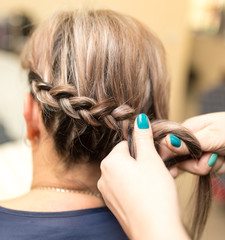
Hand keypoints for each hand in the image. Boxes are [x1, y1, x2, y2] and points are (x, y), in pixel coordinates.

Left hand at [97, 114, 188, 239]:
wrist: (156, 231)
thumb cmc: (154, 193)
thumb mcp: (151, 159)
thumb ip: (143, 137)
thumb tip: (139, 119)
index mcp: (109, 162)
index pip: (125, 144)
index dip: (143, 149)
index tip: (156, 157)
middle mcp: (103, 177)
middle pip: (126, 159)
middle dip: (144, 162)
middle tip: (161, 169)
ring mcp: (107, 193)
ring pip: (127, 174)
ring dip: (143, 174)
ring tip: (159, 181)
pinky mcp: (114, 205)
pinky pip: (126, 188)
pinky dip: (138, 187)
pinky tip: (151, 193)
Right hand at [160, 112, 224, 176]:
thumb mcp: (212, 135)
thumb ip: (189, 142)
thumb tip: (166, 142)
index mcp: (186, 129)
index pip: (167, 144)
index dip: (168, 156)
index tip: (174, 169)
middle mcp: (189, 141)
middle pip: (178, 159)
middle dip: (193, 164)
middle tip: (209, 161)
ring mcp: (198, 152)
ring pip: (191, 168)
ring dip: (206, 167)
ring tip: (218, 158)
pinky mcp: (207, 161)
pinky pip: (203, 171)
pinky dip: (214, 169)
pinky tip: (221, 161)